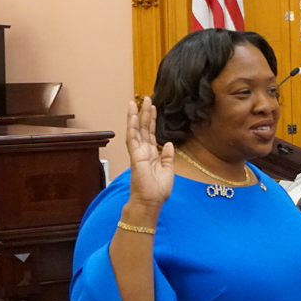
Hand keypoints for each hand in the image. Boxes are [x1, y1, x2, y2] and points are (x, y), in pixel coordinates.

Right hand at [127, 97, 173, 211]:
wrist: (150, 202)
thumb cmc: (158, 190)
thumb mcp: (168, 171)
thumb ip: (167, 157)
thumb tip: (168, 143)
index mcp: (152, 154)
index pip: (151, 134)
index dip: (152, 121)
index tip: (153, 108)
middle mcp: (143, 151)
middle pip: (143, 128)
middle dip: (145, 113)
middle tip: (147, 98)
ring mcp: (137, 153)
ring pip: (136, 130)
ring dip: (136, 116)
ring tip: (136, 102)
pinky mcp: (135, 156)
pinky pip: (133, 138)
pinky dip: (132, 126)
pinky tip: (133, 115)